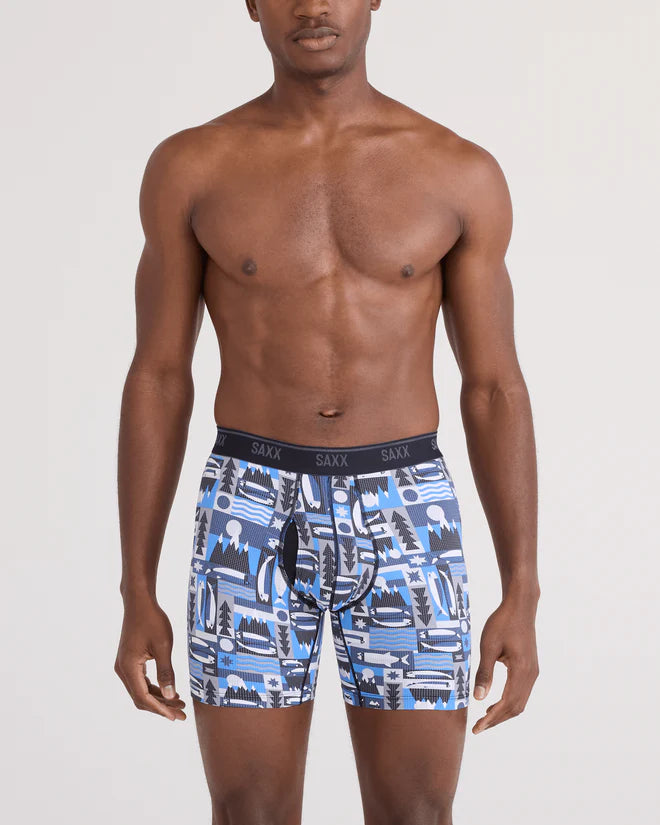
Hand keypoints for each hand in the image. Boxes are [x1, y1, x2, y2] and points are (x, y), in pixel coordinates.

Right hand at [114, 599, 186, 720]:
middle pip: (141, 697)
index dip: (160, 709)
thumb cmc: (152, 621)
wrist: (139, 603)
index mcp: (128, 667)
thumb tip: (171, 696)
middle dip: (162, 707)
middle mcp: (122, 670)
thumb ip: (166, 672)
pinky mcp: (129, 661)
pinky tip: (169, 691)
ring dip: (159, 698)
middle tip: (182, 714)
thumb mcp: (163, 646)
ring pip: (141, 690)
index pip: (143, 697)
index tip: (176, 717)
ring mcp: (124, 666)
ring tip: (179, 704)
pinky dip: (154, 688)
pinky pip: (140, 681)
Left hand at [472, 594, 538, 733]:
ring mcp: (533, 672)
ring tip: (485, 718)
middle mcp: (531, 674)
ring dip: (503, 712)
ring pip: (520, 701)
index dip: (492, 718)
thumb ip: (484, 673)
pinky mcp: (530, 668)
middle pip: (516, 707)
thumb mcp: (488, 646)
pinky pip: (521, 692)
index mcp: (521, 670)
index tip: (478, 727)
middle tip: (478, 727)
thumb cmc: (502, 623)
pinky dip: (509, 702)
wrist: (520, 606)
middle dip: (497, 719)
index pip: (507, 703)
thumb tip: (478, 698)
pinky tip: (495, 702)